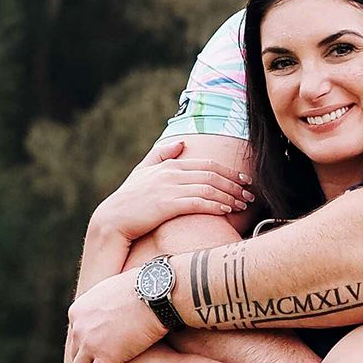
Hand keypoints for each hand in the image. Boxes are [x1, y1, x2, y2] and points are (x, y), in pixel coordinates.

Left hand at [68, 274, 162, 362]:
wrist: (156, 292)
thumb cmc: (146, 287)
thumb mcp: (114, 289)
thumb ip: (106, 301)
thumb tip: (113, 303)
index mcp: (79, 311)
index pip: (76, 336)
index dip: (87, 348)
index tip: (98, 355)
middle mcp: (78, 327)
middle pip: (76, 354)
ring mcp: (89, 343)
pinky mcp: (105, 357)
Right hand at [97, 137, 250, 244]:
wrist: (113, 219)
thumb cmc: (129, 198)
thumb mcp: (143, 171)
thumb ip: (161, 155)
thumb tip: (181, 143)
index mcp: (170, 164)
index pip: (208, 164)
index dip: (229, 172)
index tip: (244, 180)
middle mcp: (172, 173)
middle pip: (212, 175)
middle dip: (235, 185)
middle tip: (250, 195)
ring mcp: (169, 188)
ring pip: (209, 188)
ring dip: (230, 197)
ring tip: (242, 205)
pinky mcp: (167, 204)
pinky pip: (198, 202)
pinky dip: (215, 205)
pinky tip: (226, 211)